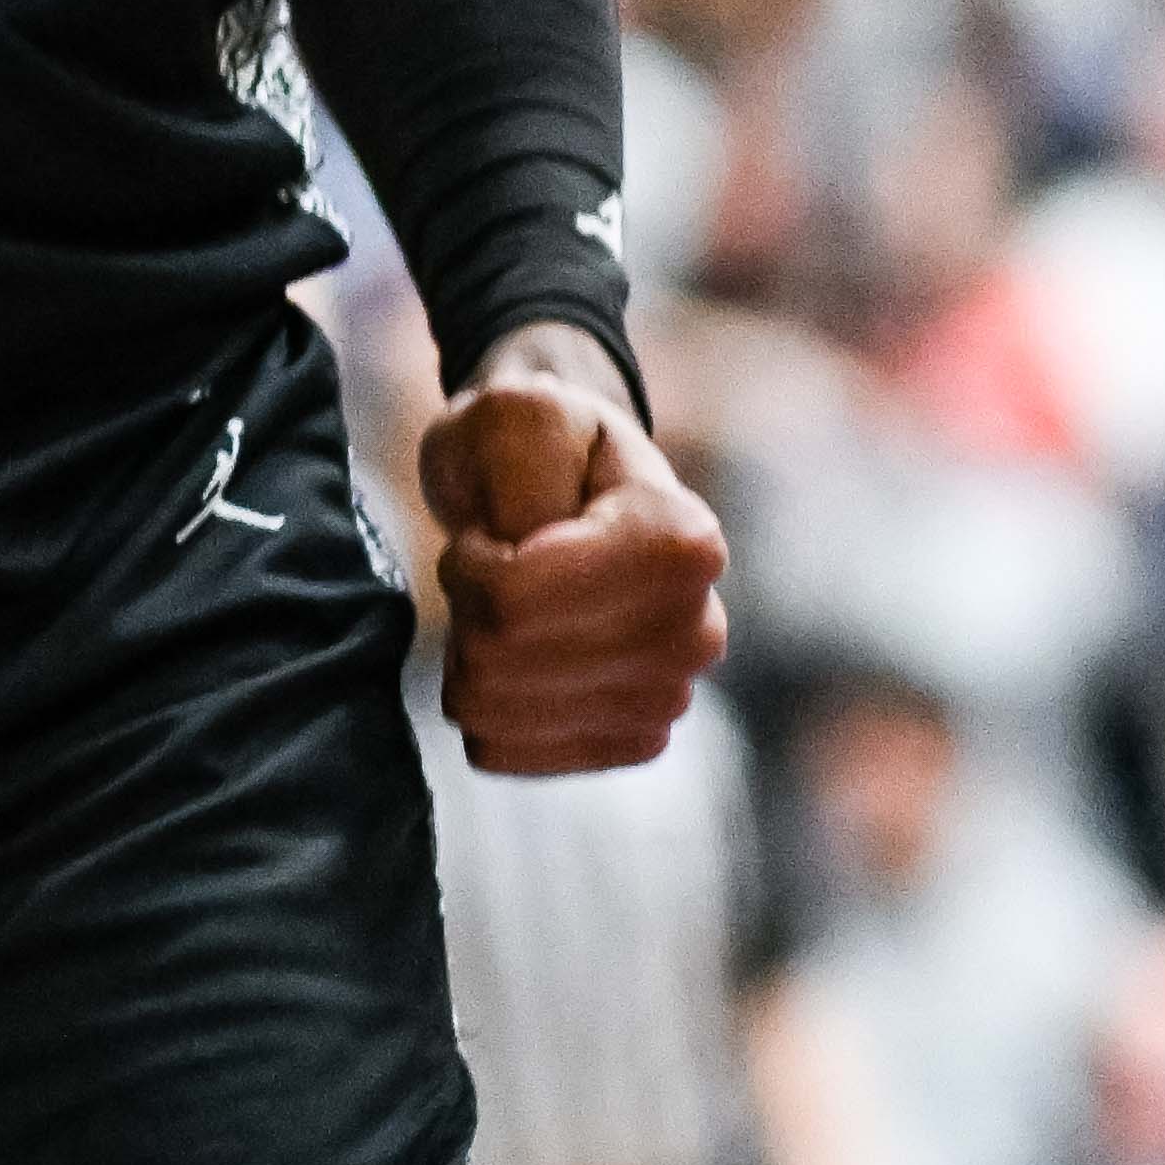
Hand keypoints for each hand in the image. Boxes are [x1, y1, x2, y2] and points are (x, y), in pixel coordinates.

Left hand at [422, 332, 724, 775]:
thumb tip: (526, 577)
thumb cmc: (538, 442)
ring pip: (494, 711)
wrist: (567, 485)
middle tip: (492, 563)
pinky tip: (514, 657)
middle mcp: (697, 630)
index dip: (473, 563)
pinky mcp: (628, 743)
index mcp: (683, 542)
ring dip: (469, 652)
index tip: (493, 530)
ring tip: (504, 604)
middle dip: (467, 606)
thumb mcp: (516, 414)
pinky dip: (482, 704)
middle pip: (501, 658)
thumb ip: (518, 476)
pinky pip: (500, 750)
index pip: (512, 600)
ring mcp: (669, 696)